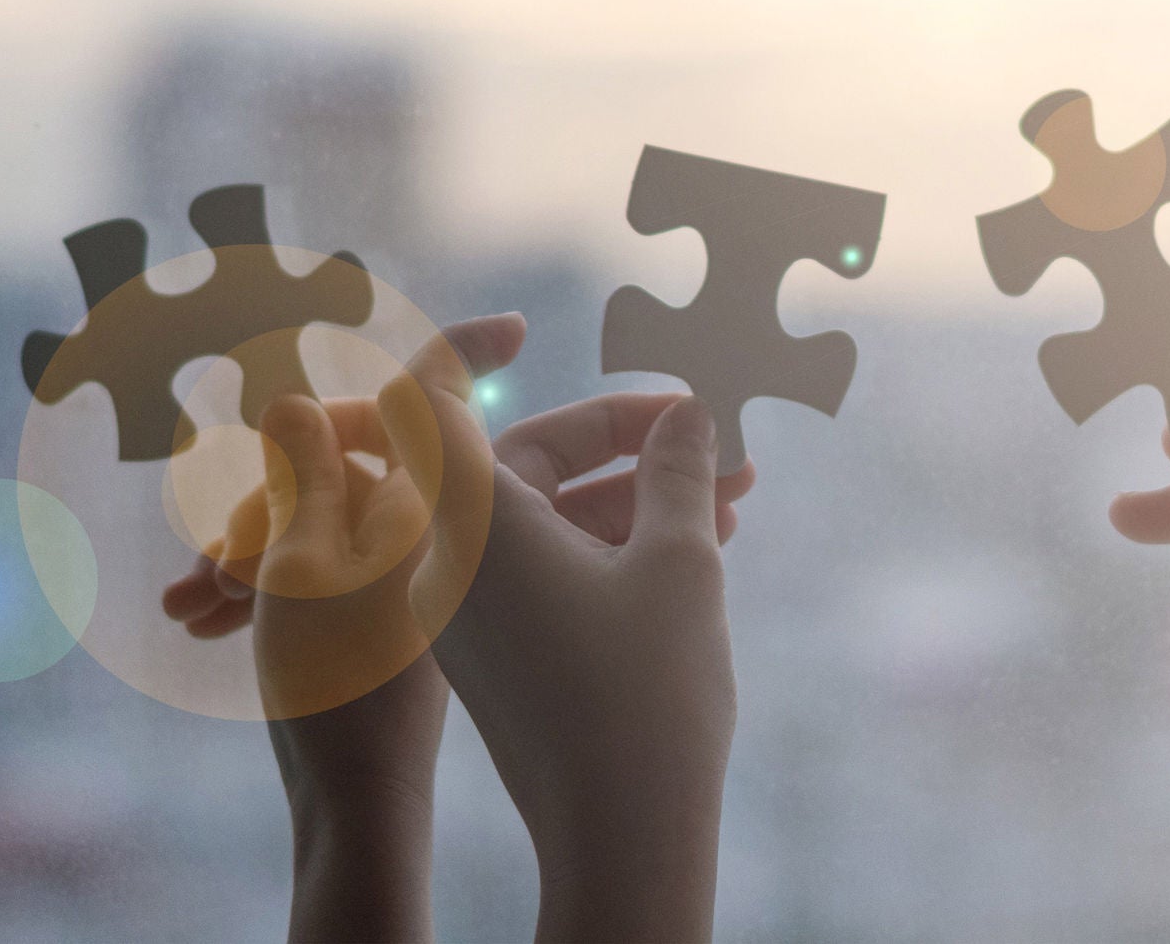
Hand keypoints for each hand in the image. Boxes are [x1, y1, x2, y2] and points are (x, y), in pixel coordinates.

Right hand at [162, 381, 459, 942]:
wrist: (363, 801)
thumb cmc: (337, 675)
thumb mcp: (301, 552)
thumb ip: (299, 465)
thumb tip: (295, 398)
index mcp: (441, 500)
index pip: (448, 400)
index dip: (468, 348)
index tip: (517, 325)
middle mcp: (441, 534)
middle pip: (350, 470)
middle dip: (265, 498)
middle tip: (210, 556)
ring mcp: (418, 580)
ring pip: (329, 529)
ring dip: (253, 551)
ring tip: (189, 602)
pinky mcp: (395, 620)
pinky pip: (337, 574)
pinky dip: (278, 584)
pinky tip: (210, 617)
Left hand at [376, 313, 750, 943]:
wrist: (622, 842)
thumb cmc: (646, 698)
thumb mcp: (678, 559)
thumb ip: (675, 468)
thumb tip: (688, 411)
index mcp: (468, 521)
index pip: (432, 401)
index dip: (466, 348)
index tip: (522, 328)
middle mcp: (449, 561)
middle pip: (518, 458)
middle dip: (624, 440)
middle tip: (718, 431)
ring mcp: (467, 613)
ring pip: (544, 519)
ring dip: (634, 497)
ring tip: (737, 495)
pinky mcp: (494, 654)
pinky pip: (542, 570)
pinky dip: (608, 547)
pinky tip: (697, 544)